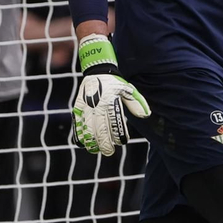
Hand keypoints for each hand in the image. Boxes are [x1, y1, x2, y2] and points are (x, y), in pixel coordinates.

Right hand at [71, 34, 150, 155]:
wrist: (97, 70)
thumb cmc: (115, 83)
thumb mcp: (128, 90)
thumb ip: (136, 103)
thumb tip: (145, 115)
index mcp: (110, 102)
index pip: (115, 124)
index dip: (119, 136)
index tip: (122, 142)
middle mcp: (97, 106)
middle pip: (100, 130)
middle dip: (105, 144)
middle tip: (109, 152)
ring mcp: (85, 108)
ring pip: (87, 130)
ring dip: (91, 142)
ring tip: (97, 150)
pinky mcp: (77, 108)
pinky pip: (77, 124)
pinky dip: (79, 135)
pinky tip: (84, 143)